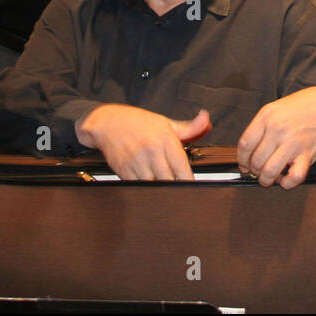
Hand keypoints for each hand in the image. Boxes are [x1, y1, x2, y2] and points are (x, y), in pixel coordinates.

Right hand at [75, 105, 211, 180]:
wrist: (108, 123)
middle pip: (169, 180)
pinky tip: (151, 188)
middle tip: (181, 192)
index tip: (193, 186)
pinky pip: (139, 187)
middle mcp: (151, 151)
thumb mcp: (167, 123)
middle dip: (176, 187)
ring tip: (167, 193)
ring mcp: (137, 162)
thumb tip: (206, 123)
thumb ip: (190, 128)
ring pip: (154, 187)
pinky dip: (146, 190)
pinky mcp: (124, 172)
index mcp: (165, 139)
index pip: (182, 167)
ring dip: (161, 191)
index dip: (189, 180)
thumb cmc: (138, 123)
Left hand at [237, 87, 315, 189]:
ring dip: (266, 180)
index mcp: (267, 116)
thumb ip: (261, 128)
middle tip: (258, 171)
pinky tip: (285, 179)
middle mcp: (278, 129)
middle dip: (254, 171)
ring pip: (269, 172)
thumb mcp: (275, 109)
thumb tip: (248, 153)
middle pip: (256, 161)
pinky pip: (293, 178)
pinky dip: (286, 184)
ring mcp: (293, 142)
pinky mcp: (308, 154)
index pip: (245, 145)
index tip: (244, 165)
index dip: (242, 160)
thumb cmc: (301, 107)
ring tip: (268, 179)